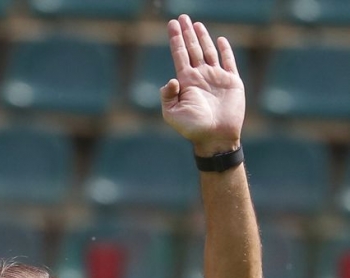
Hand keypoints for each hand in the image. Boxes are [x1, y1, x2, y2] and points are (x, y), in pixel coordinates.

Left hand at [161, 15, 244, 155]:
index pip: (180, 55)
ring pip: (208, 52)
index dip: (176, 39)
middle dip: (187, 33)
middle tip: (183, 17)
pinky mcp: (231, 82)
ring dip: (202, 38)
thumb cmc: (193, 129)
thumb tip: (171, 80)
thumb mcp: (172, 114)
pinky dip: (224, 50)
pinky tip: (220, 40)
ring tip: (196, 24)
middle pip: (192, 49)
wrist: (216, 138)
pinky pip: (228, 62)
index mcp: (187, 82)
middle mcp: (200, 77)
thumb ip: (167, 96)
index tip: (172, 24)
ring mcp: (216, 78)